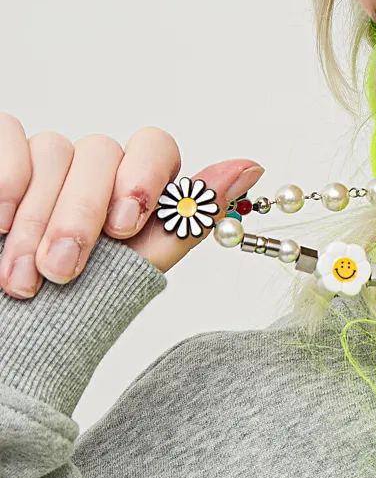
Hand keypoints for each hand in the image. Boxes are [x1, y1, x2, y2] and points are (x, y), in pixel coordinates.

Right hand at [0, 116, 263, 298]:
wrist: (12, 342)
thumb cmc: (70, 310)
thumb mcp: (135, 270)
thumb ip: (187, 221)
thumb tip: (249, 168)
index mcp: (133, 187)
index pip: (154, 146)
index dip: (142, 177)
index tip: (124, 228)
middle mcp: (90, 167)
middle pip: (99, 151)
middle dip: (81, 215)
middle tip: (63, 270)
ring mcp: (43, 162)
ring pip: (52, 150)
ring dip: (36, 219)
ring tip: (22, 280)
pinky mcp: (2, 158)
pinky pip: (8, 135)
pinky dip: (4, 183)